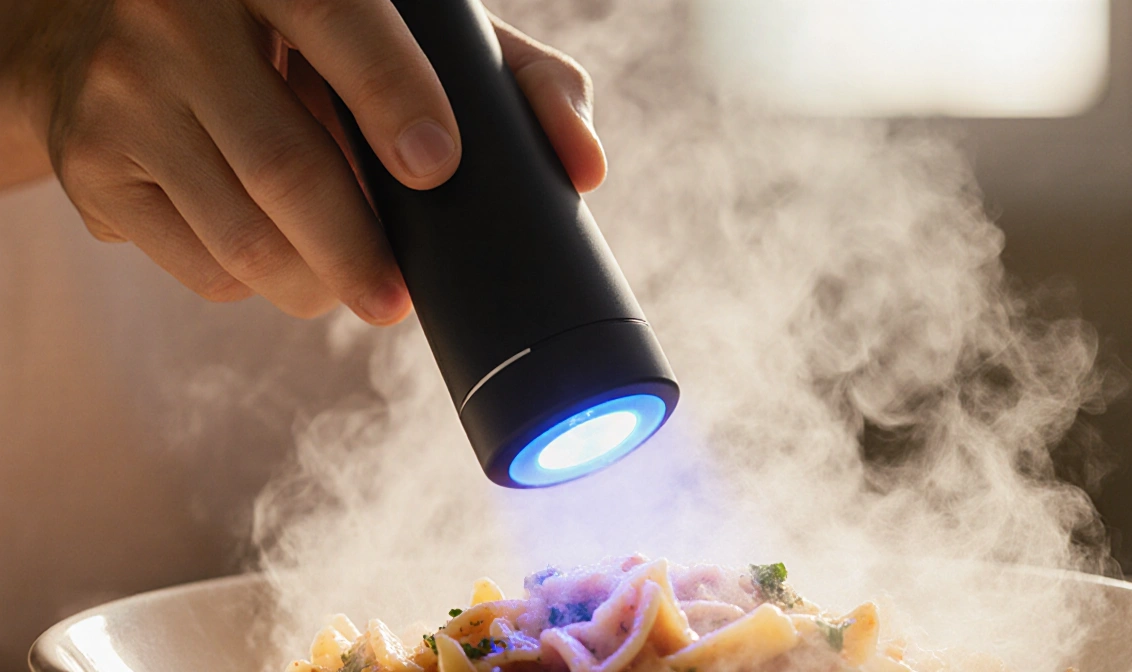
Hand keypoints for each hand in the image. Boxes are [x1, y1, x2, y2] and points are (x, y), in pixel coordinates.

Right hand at [3, 0, 605, 323]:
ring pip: (242, 234)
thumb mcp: (390, 27)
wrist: (104, 27)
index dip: (392, 97)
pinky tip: (283, 262)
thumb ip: (501, 74)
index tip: (438, 167)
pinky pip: (198, 264)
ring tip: (356, 290)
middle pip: (286, 165)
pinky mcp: (92, 169)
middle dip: (359, 253)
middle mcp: (181, 19)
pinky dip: (258, 283)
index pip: (340, 22)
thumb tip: (586, 166)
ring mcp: (124, 95)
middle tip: (400, 302)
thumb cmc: (293, 35)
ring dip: (315, 285)